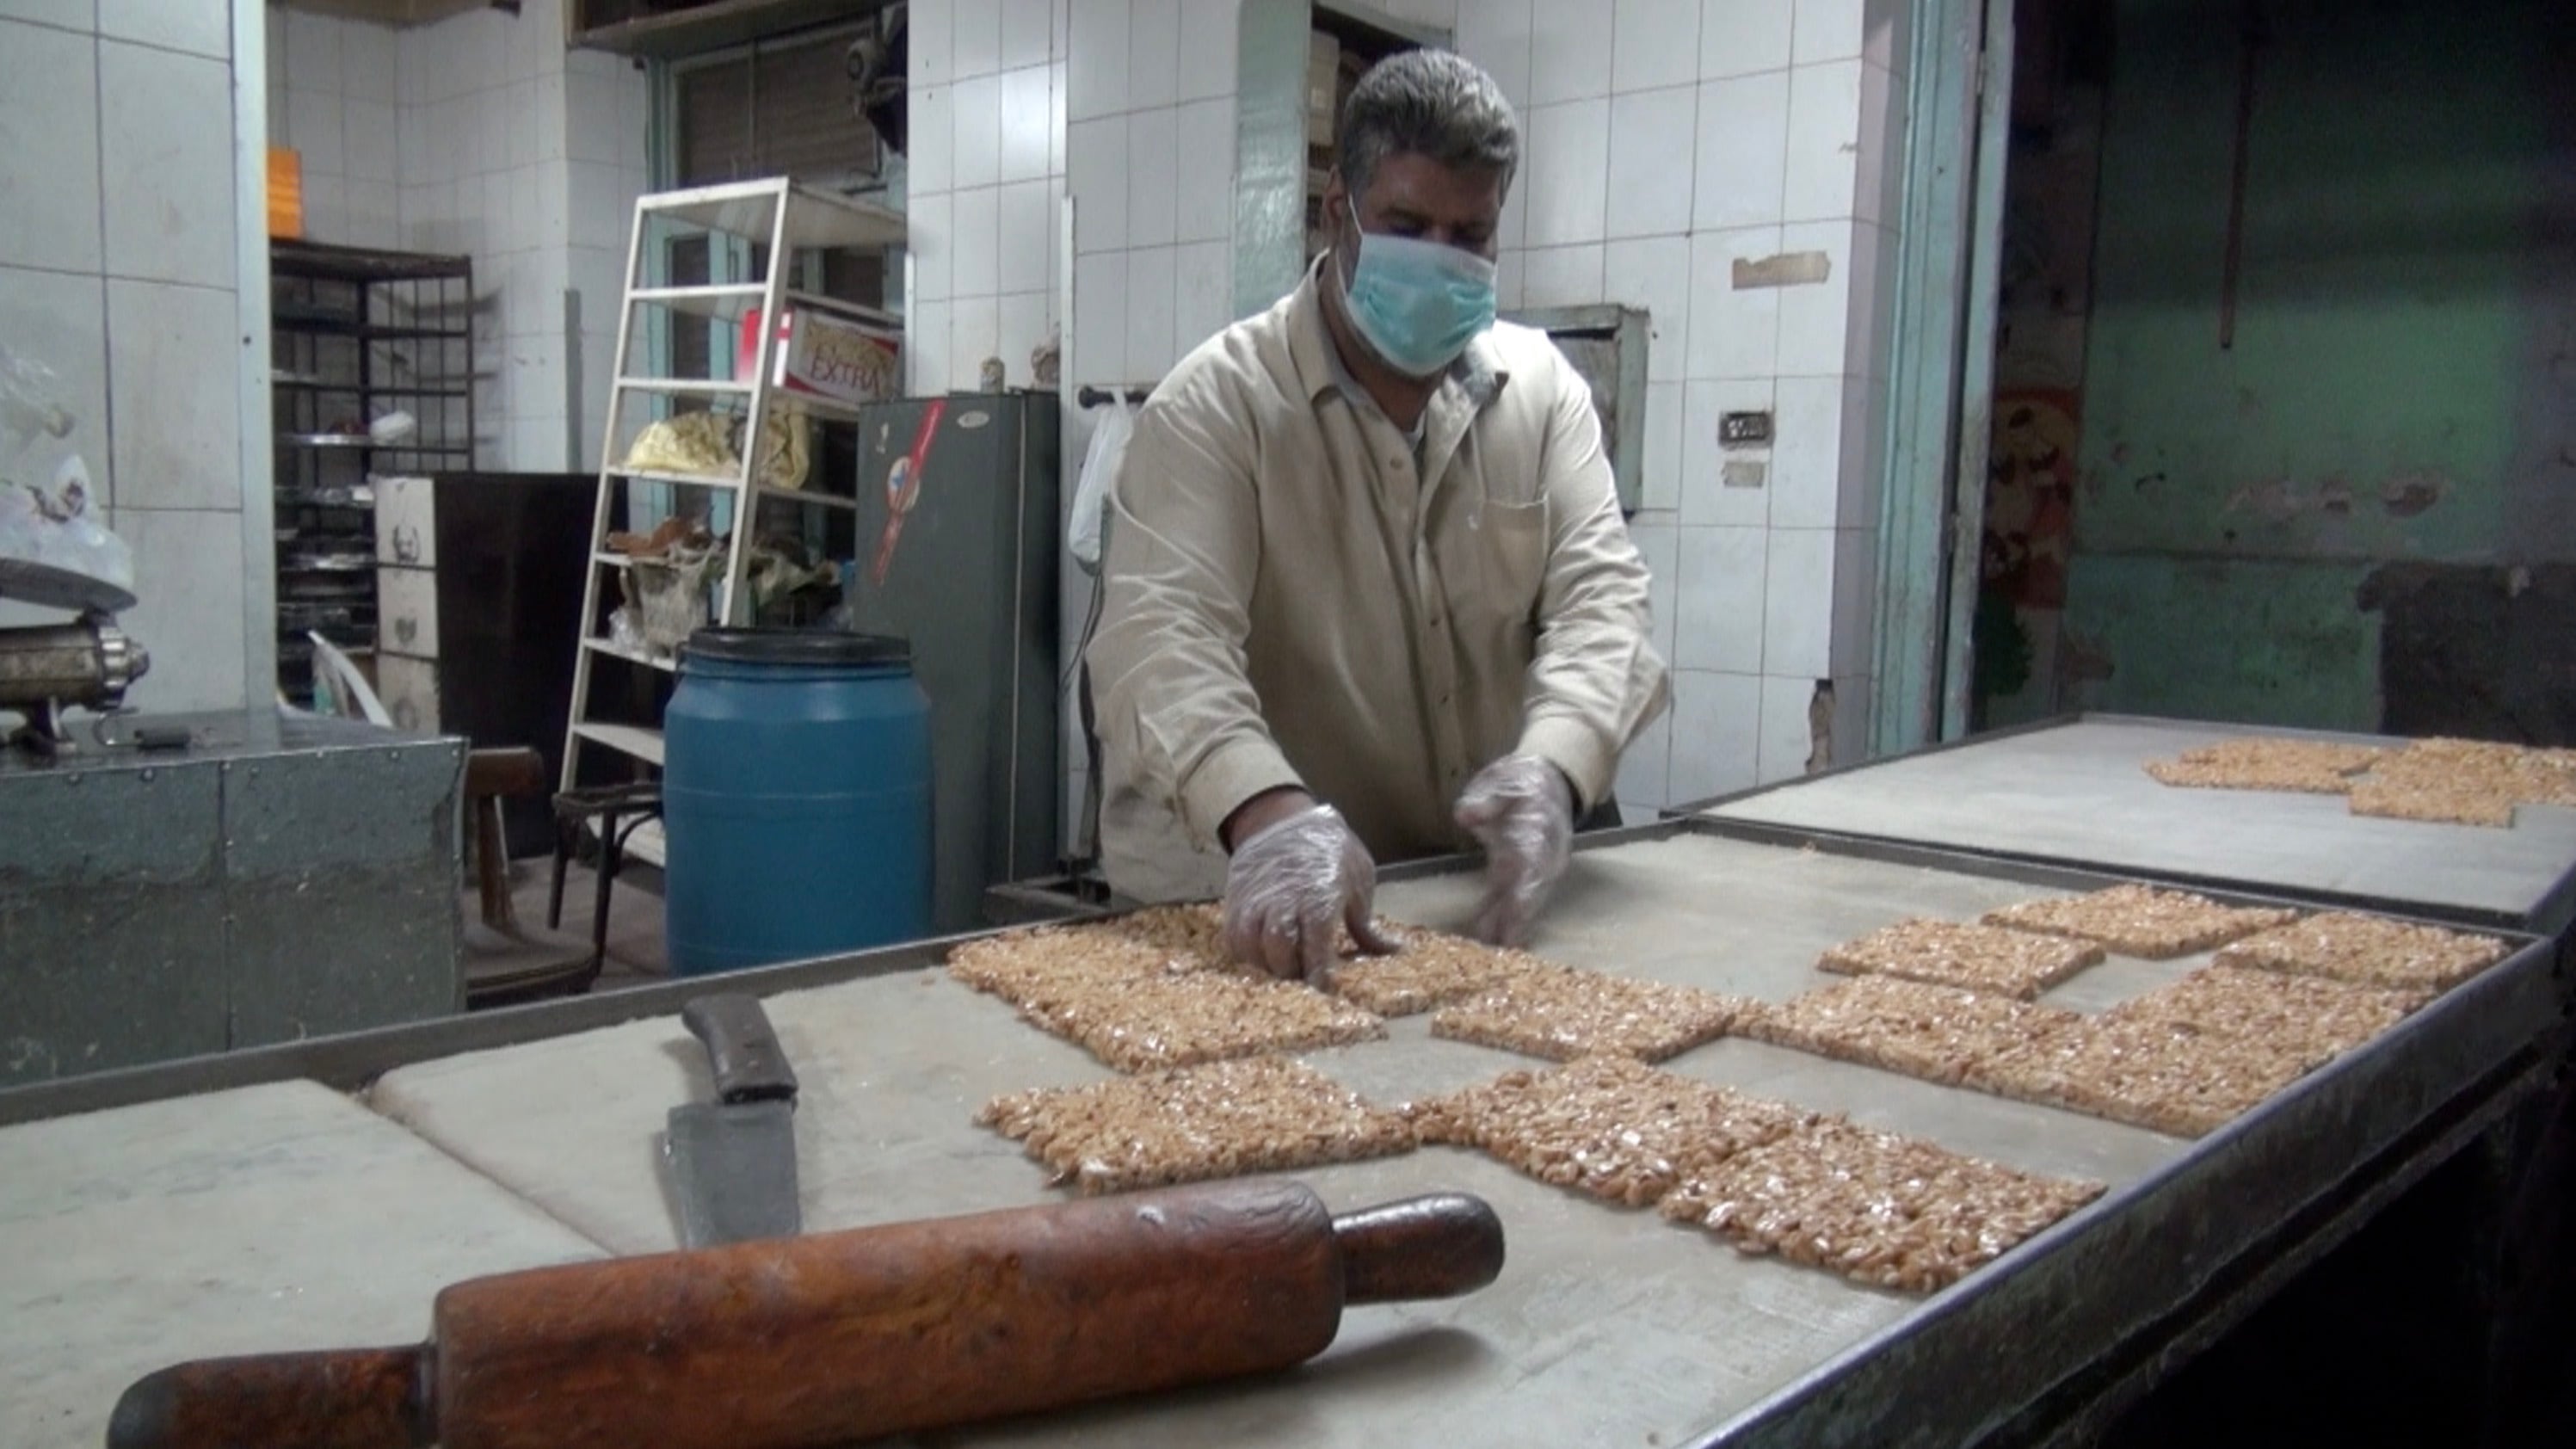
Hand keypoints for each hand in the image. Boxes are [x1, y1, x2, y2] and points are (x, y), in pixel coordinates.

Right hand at [1222, 804, 1401, 981]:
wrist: (1283, 817)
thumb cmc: (1329, 849)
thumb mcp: (1358, 879)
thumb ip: (1367, 924)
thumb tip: (1393, 951)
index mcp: (1319, 897)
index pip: (1317, 949)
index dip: (1319, 975)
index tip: (1325, 989)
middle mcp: (1284, 901)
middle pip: (1280, 953)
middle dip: (1293, 974)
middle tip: (1305, 978)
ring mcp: (1256, 900)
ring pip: (1253, 947)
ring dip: (1268, 965)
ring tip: (1284, 967)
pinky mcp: (1236, 900)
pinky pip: (1233, 938)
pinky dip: (1246, 953)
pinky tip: (1263, 955)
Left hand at [1453, 756, 1574, 947]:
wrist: (1547, 781)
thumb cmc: (1523, 781)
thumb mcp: (1504, 780)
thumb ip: (1486, 799)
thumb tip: (1466, 815)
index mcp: (1539, 833)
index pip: (1533, 868)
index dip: (1523, 895)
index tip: (1514, 917)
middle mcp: (1542, 858)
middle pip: (1530, 895)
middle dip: (1515, 923)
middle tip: (1498, 951)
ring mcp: (1533, 869)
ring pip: (1520, 903)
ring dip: (1505, 926)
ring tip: (1486, 953)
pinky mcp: (1519, 874)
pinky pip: (1509, 899)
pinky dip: (1498, 917)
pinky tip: (1482, 936)